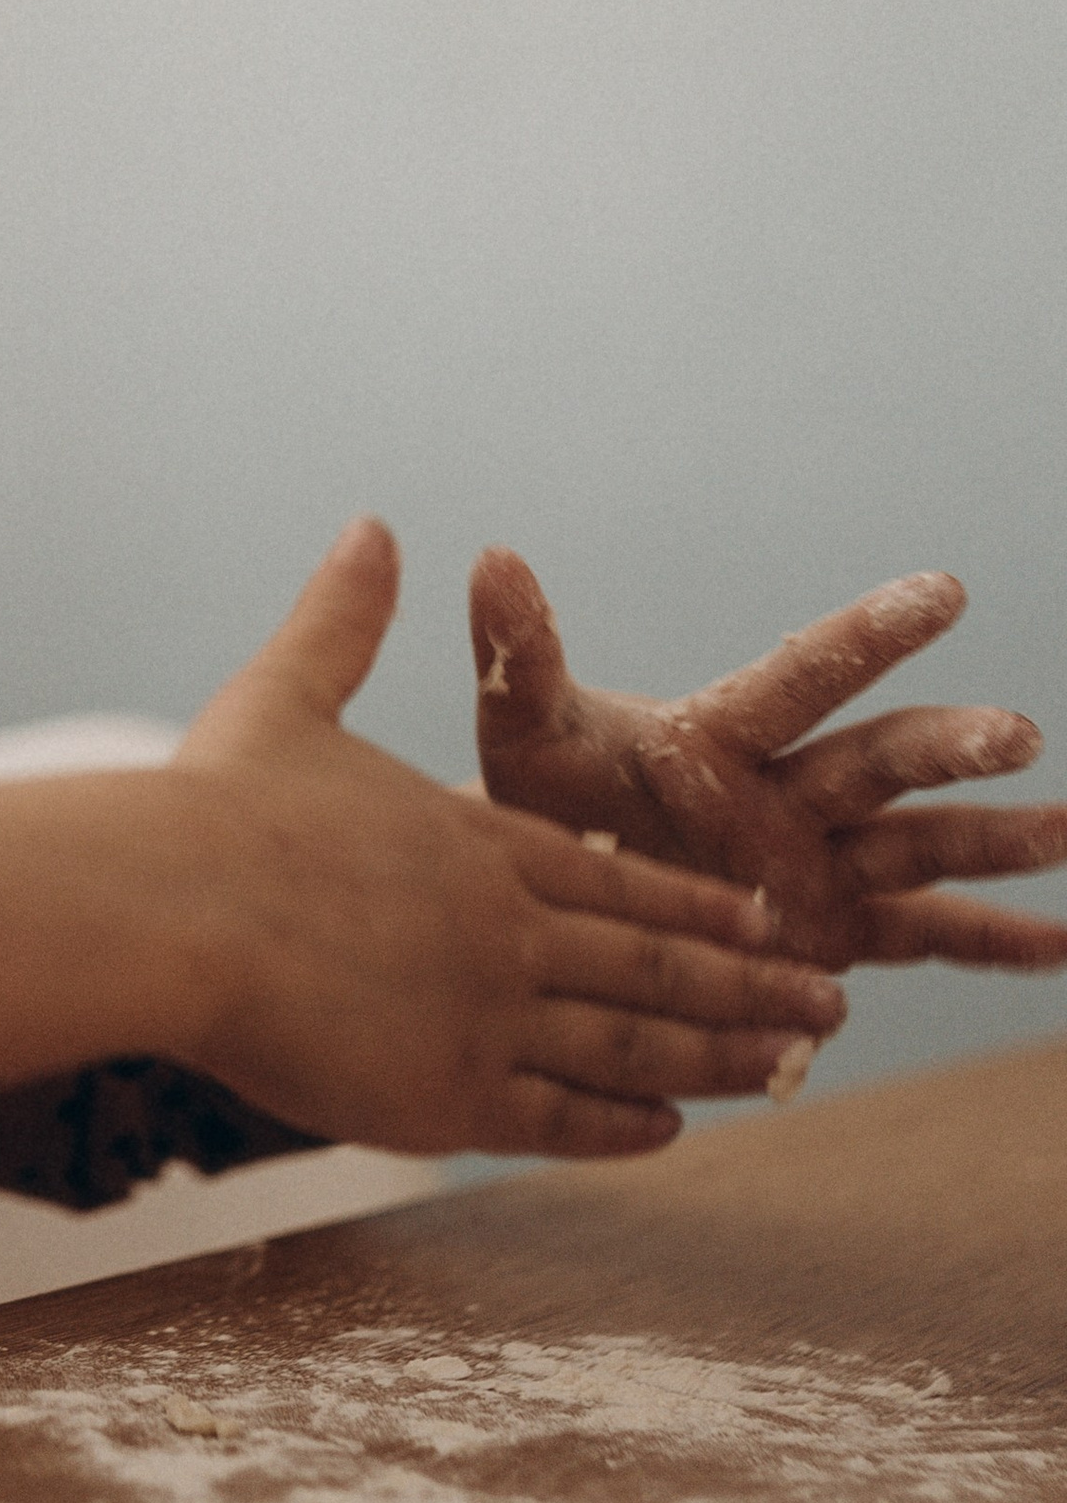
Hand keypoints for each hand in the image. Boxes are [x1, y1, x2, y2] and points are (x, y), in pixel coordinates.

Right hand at [173, 522, 844, 1160]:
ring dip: (721, 1055)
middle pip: (657, 964)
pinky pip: (562, 1119)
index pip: (617, 877)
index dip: (696, 902)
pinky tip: (671, 1127)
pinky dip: (625, 1124)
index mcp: (476, 840)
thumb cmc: (213, 809)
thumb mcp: (285, 697)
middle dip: (749, 982)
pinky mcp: (447, 1097)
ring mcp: (486, 1017)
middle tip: (826, 999)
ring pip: (635, 1043)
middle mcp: (506, 929)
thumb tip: (372, 525)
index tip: (764, 913)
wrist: (169, 910)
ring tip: (789, 1064)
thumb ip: (341, 622)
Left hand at [470, 552, 1066, 975]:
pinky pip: (923, 937)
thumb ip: (520, 659)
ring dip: (992, 839)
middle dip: (945, 749)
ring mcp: (819, 864)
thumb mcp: (521, 740)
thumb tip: (493, 558)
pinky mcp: (833, 934)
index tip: (941, 592)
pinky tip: (1060, 944)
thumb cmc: (538, 802)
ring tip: (1062, 830)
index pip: (802, 677)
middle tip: (1012, 735)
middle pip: (877, 762)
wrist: (548, 904)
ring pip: (917, 846)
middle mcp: (786, 792)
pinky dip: (992, 943)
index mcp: (719, 735)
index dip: (866, 638)